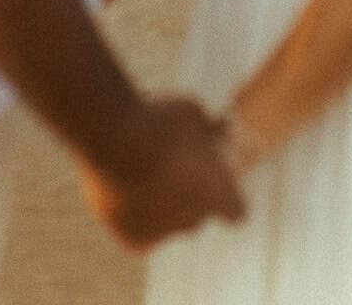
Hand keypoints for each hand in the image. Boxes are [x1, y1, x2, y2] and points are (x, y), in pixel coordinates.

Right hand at [78, 94, 245, 250]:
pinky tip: (125, 186)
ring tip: (142, 170)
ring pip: (167, 224)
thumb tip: (217, 127)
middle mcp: (195, 221)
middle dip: (189, 196)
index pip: (236, 211)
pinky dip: (135, 214)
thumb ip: (207, 128)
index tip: (214, 177)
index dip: (225, 194)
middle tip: (171, 167)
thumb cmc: (159, 121)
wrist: (115, 140)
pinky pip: (140, 230)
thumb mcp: (192, 112)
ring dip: (160, 204)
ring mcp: (164, 234)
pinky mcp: (134, 239)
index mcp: (219, 195)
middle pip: (197, 216)